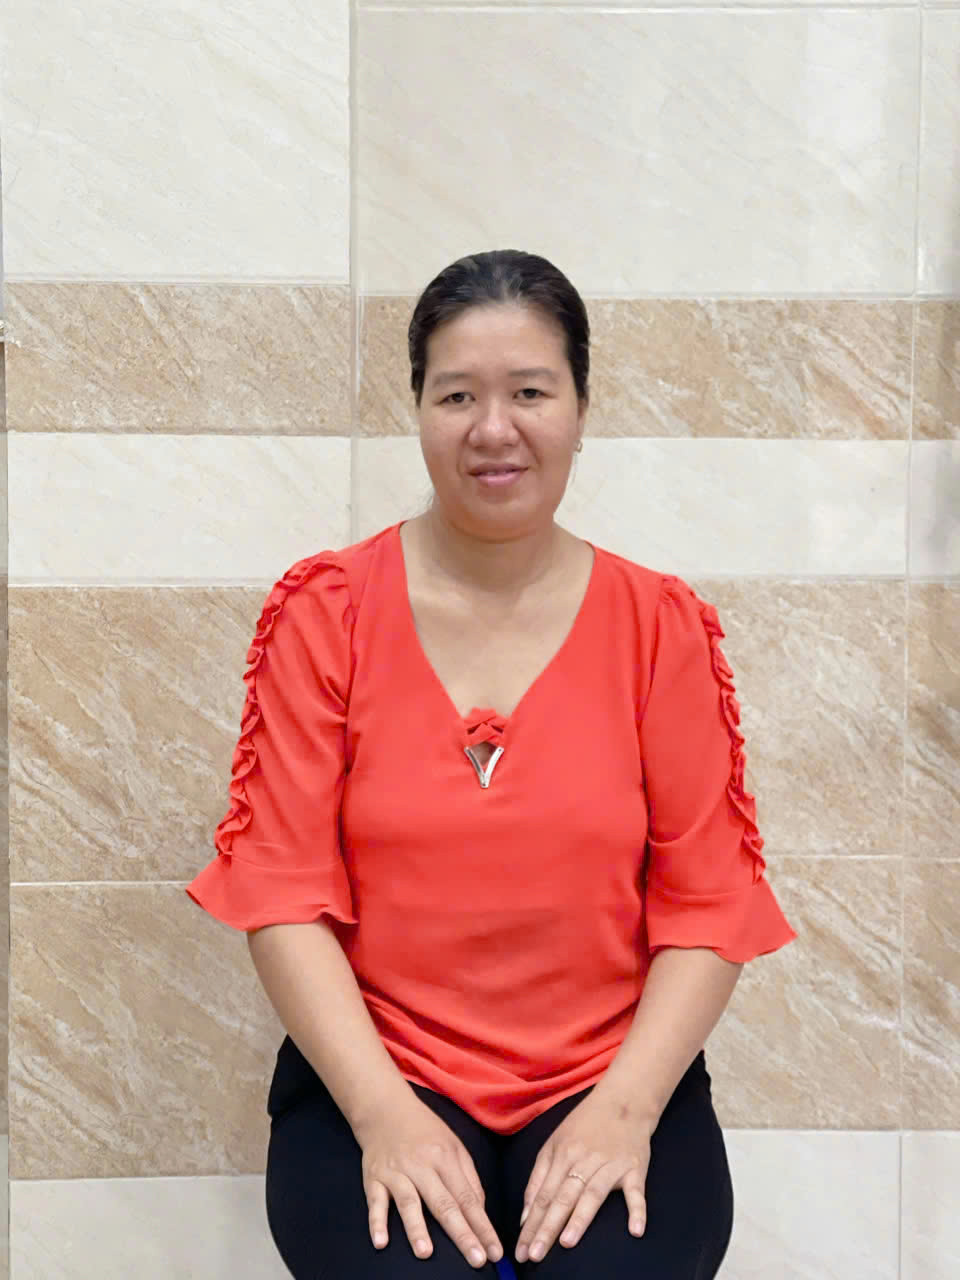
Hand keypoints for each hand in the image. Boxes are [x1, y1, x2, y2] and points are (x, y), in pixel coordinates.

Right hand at [357, 1094, 502, 1268]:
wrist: (385, 1108)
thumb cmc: (424, 1131)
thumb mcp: (453, 1145)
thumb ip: (468, 1178)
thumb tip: (479, 1212)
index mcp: (445, 1158)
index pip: (468, 1198)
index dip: (482, 1226)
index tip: (494, 1251)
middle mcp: (422, 1165)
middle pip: (444, 1203)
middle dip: (462, 1233)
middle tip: (477, 1260)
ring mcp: (396, 1172)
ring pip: (409, 1202)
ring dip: (417, 1228)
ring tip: (426, 1253)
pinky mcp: (374, 1177)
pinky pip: (375, 1201)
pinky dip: (377, 1222)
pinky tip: (381, 1242)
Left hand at [514, 1091, 652, 1263]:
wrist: (623, 1101)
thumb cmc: (585, 1126)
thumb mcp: (554, 1144)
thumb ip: (538, 1178)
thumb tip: (526, 1216)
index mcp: (562, 1154)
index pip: (543, 1196)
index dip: (531, 1224)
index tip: (520, 1252)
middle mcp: (584, 1159)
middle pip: (562, 1197)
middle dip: (547, 1227)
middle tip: (534, 1255)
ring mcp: (610, 1164)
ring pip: (592, 1193)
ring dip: (580, 1217)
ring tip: (567, 1243)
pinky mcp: (634, 1167)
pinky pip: (636, 1191)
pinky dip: (637, 1209)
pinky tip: (635, 1230)